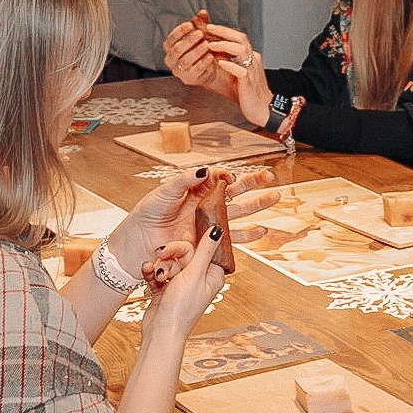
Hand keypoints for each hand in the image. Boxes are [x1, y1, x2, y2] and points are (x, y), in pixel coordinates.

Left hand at [109, 166, 278, 278]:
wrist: (138, 241)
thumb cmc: (148, 214)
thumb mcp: (165, 192)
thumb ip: (185, 181)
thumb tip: (206, 171)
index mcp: (196, 190)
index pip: (218, 179)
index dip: (228, 176)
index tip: (232, 177)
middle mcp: (205, 205)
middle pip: (235, 192)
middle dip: (253, 183)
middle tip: (269, 176)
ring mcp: (208, 223)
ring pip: (239, 212)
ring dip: (257, 205)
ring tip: (274, 197)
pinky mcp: (208, 241)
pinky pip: (232, 238)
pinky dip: (247, 234)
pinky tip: (261, 230)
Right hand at [141, 226, 224, 352]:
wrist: (160, 331)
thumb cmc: (182, 308)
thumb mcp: (195, 274)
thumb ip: (205, 250)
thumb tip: (218, 229)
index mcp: (212, 274)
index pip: (204, 248)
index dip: (190, 243)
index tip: (179, 241)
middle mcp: (199, 277)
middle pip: (184, 252)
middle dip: (170, 255)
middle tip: (161, 255)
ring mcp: (181, 283)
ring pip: (169, 261)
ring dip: (160, 265)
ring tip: (157, 275)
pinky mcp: (166, 287)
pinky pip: (159, 271)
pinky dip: (152, 271)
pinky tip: (147, 272)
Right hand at [161, 17, 234, 96]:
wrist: (213, 68)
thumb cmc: (204, 49)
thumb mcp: (202, 35)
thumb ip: (201, 23)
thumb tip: (203, 12)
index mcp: (170, 48)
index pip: (171, 38)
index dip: (180, 31)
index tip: (191, 24)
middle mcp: (171, 59)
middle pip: (177, 49)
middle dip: (189, 40)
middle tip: (201, 33)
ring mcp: (178, 70)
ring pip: (185, 60)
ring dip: (196, 51)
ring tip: (207, 44)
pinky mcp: (188, 78)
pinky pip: (195, 70)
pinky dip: (203, 62)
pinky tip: (211, 56)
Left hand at [192, 23, 273, 126]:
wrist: (263, 109)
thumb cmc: (248, 93)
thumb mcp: (237, 73)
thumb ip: (227, 61)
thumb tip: (211, 53)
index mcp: (251, 57)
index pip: (238, 38)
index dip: (224, 31)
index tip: (208, 27)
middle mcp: (253, 60)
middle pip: (241, 38)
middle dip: (223, 31)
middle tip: (208, 28)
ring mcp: (252, 70)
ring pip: (241, 50)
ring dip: (224, 45)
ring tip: (210, 45)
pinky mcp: (249, 82)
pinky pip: (241, 70)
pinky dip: (230, 65)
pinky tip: (219, 63)